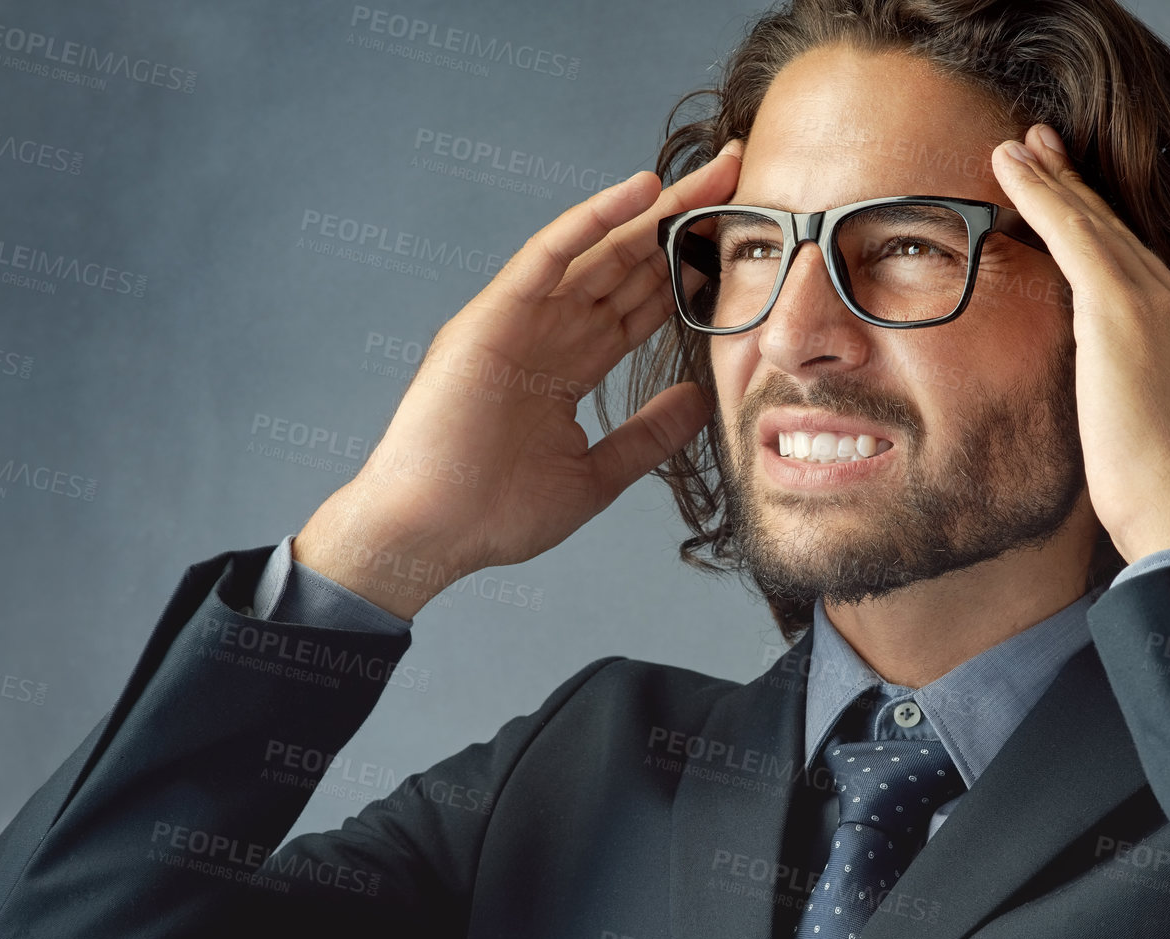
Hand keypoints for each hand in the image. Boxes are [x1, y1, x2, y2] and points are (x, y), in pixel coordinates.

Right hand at [296, 141, 744, 617]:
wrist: (430, 534)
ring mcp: (519, 319)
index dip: (688, 272)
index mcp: (568, 366)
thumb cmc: (495, 514)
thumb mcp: (596, 475)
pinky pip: (549, 255)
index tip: (738, 244)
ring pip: (599, 249)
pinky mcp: (493, 316)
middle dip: (683, 224)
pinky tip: (644, 188)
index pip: (639, 306)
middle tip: (739, 178)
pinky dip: (593, 218)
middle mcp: (546, 332)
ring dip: (654, 209)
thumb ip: (647, 434)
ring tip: (712, 173)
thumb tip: (702, 397)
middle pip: (628, 266)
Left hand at [990, 124, 1169, 564]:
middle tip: (1048, 151)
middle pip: (1128, 243)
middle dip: (1084, 195)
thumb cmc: (1168, 513)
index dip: (1111, 245)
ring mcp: (1167, 309)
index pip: (1150, 284)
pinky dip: (1043, 197)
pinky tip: (1012, 167)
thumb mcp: (1160, 453)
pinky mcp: (1124, 311)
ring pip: (1101, 229)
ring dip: (1056, 183)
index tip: (1084, 219)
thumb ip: (1139, 421)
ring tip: (1019, 148)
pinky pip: (1077, 237)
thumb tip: (1111, 432)